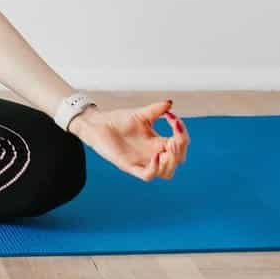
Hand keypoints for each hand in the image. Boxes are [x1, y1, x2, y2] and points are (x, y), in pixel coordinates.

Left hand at [72, 98, 189, 181]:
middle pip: (177, 160)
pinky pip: (147, 175)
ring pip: (166, 172)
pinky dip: (155, 168)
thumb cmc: (118, 121)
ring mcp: (142, 162)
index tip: (174, 119)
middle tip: (176, 137)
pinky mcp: (130, 166)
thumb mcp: (140, 114)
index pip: (180, 144)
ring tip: (170, 146)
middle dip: (180, 149)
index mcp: (158, 142)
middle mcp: (153, 154)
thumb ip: (155, 110)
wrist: (97, 124)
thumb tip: (170, 103)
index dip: (182, 134)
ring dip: (172, 161)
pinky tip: (156, 156)